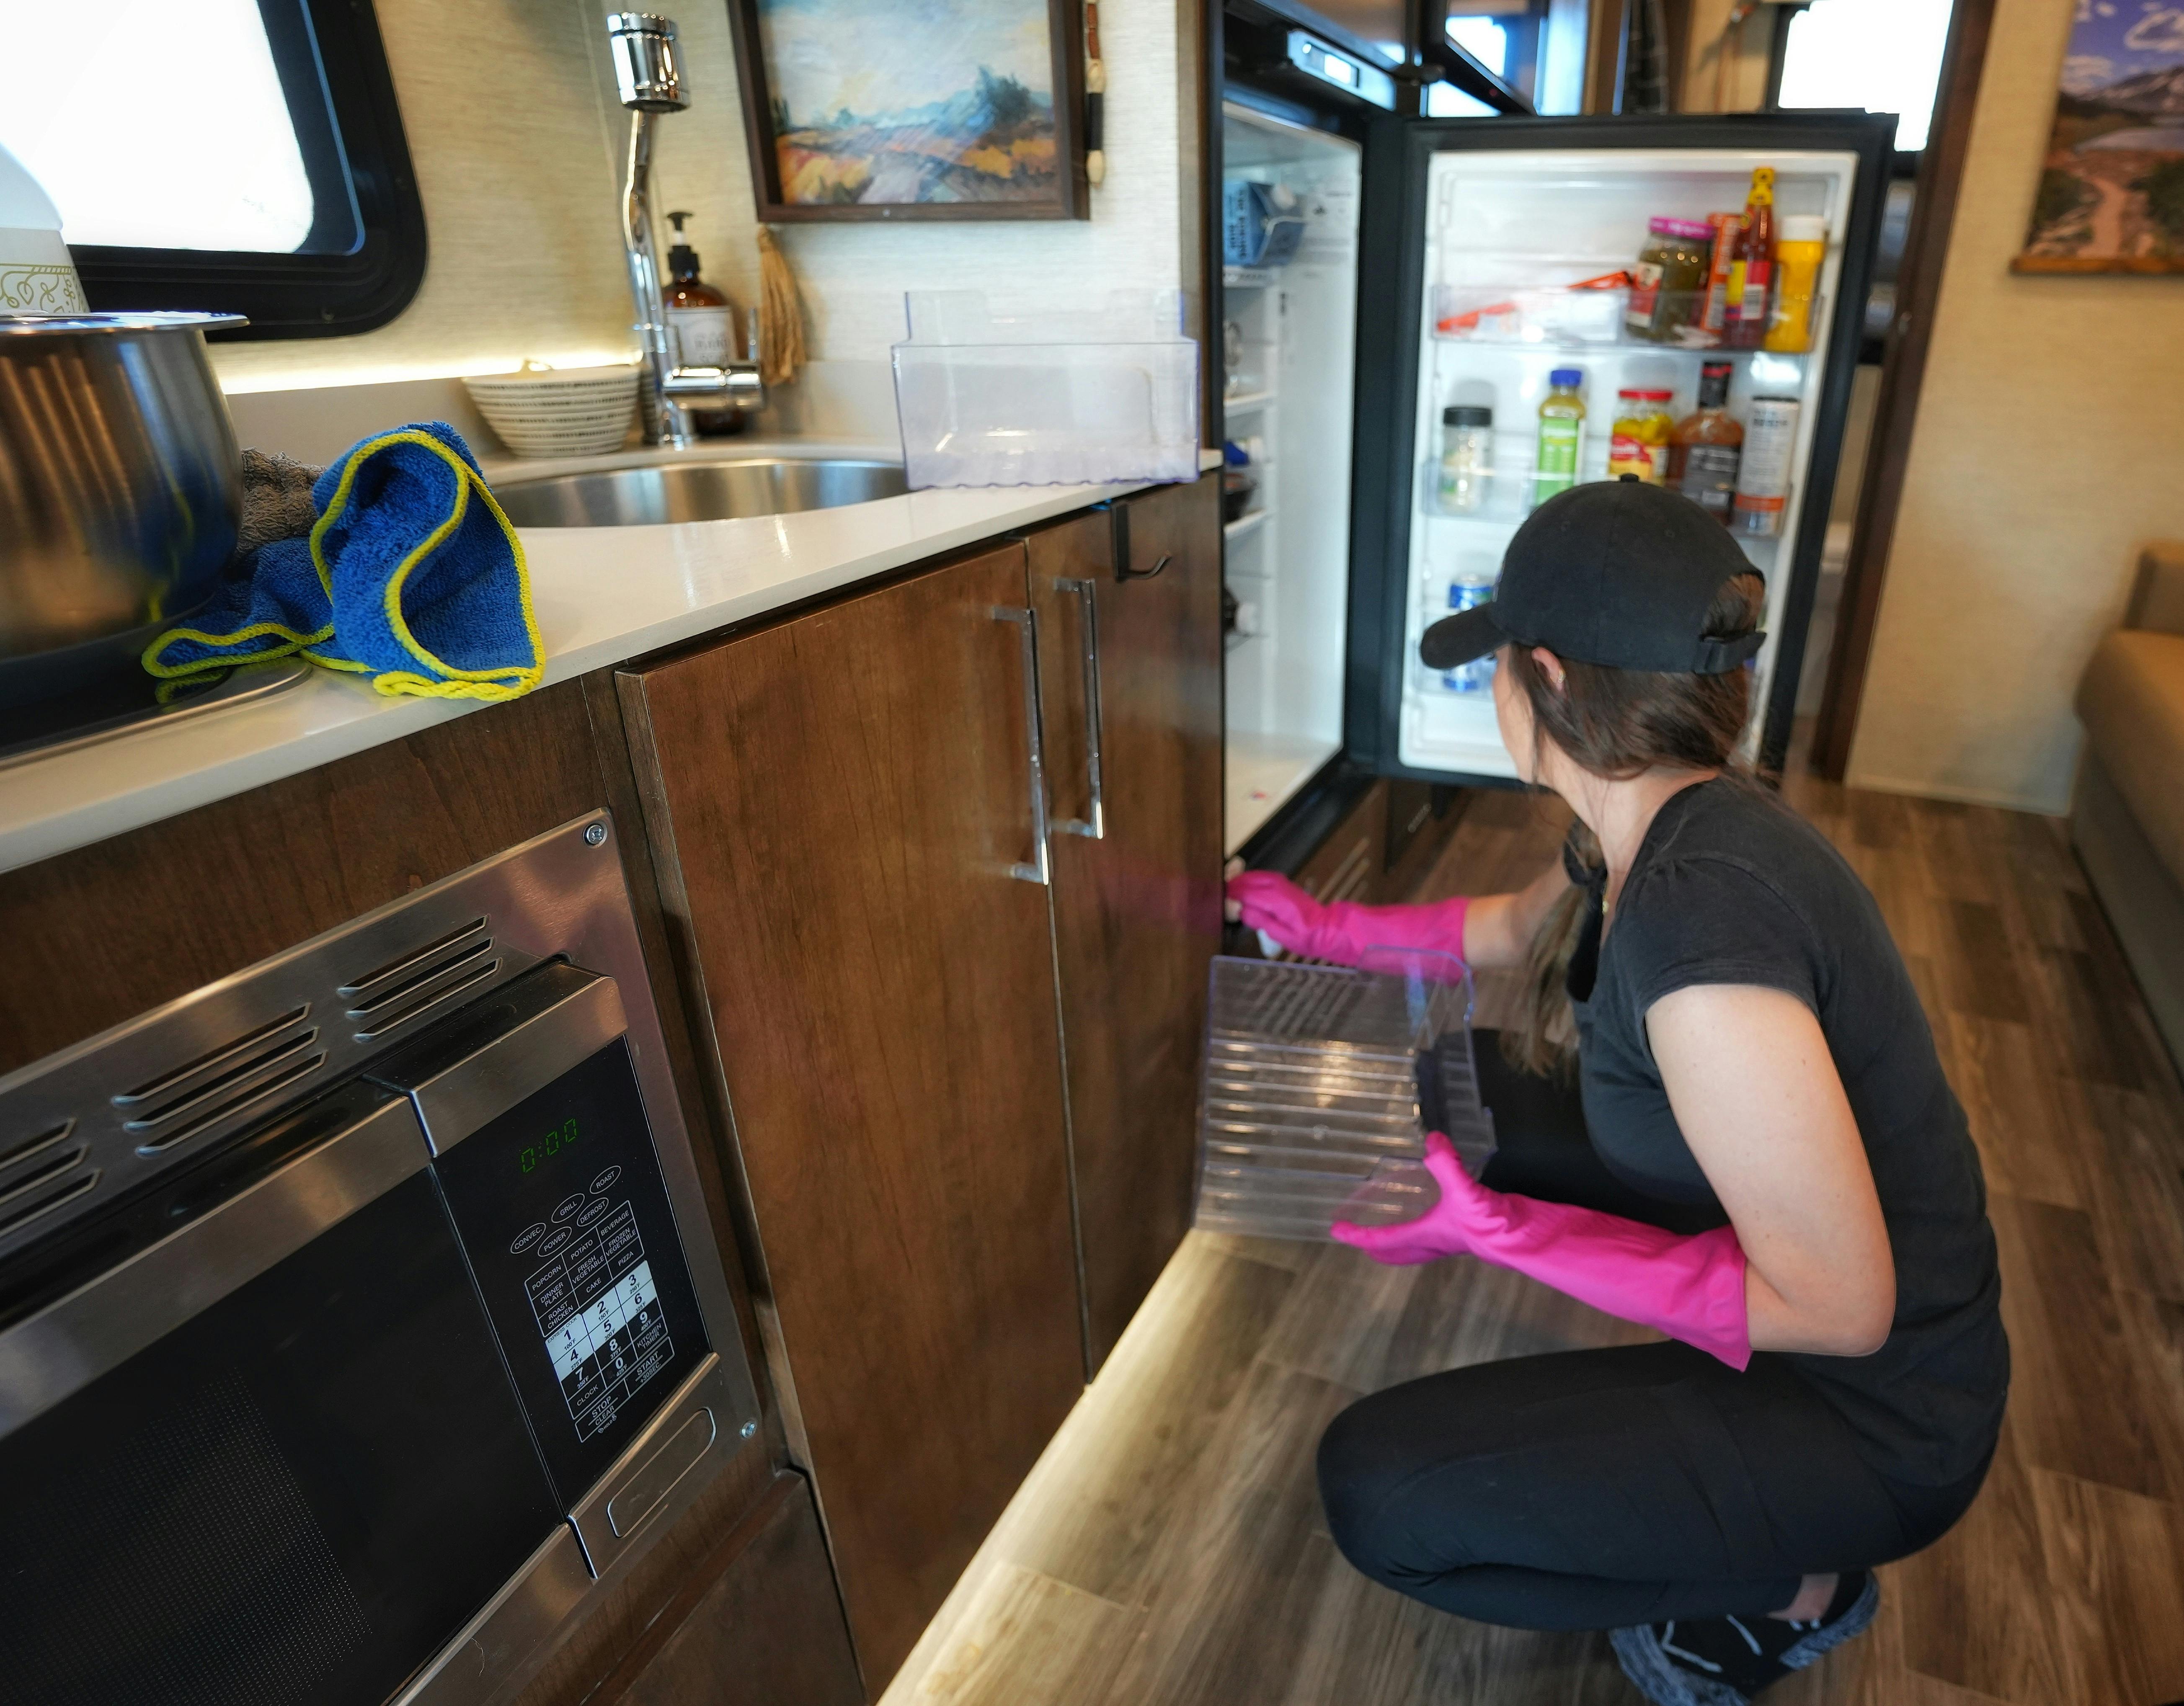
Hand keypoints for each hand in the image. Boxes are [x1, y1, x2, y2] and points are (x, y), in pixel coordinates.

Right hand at [1225, 869, 1325, 954]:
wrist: (1326, 929)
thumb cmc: (1306, 937)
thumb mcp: (1282, 936)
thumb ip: (1260, 921)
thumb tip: (1241, 910)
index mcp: (1278, 900)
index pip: (1247, 892)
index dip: (1232, 896)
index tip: (1220, 901)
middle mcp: (1279, 887)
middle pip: (1248, 880)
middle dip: (1233, 886)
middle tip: (1220, 895)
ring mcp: (1282, 883)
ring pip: (1254, 876)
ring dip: (1240, 882)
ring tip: (1228, 892)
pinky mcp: (1283, 884)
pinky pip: (1261, 877)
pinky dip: (1249, 881)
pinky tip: (1242, 889)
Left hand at [1331, 1133, 1502, 1265]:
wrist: (1528, 1240)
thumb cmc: (1492, 1223)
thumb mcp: (1465, 1191)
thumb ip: (1447, 1165)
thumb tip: (1432, 1139)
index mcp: (1426, 1236)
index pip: (1382, 1241)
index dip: (1357, 1236)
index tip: (1336, 1230)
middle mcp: (1435, 1242)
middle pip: (1397, 1253)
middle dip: (1376, 1248)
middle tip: (1358, 1238)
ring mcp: (1453, 1239)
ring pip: (1416, 1247)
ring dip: (1399, 1242)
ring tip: (1389, 1228)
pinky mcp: (1469, 1231)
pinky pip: (1436, 1235)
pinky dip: (1424, 1229)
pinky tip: (1434, 1213)